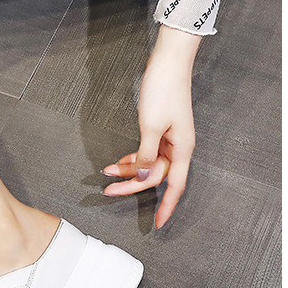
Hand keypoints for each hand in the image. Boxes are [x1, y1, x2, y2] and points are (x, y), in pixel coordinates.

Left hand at [102, 26, 199, 227]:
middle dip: (132, 186)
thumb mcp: (151, 126)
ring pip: (148, 164)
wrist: (168, 62)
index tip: (159, 225)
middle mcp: (178, 146)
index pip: (175, 186)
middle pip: (156, 176)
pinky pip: (147, 152)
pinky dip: (132, 158)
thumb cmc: (163, 90)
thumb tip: (142, 177)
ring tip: (105, 175)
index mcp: (182, 148)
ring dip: (128, 171)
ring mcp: (169, 138)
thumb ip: (146, 155)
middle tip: (108, 193)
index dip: (167, 206)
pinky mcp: (160, 129)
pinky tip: (116, 162)